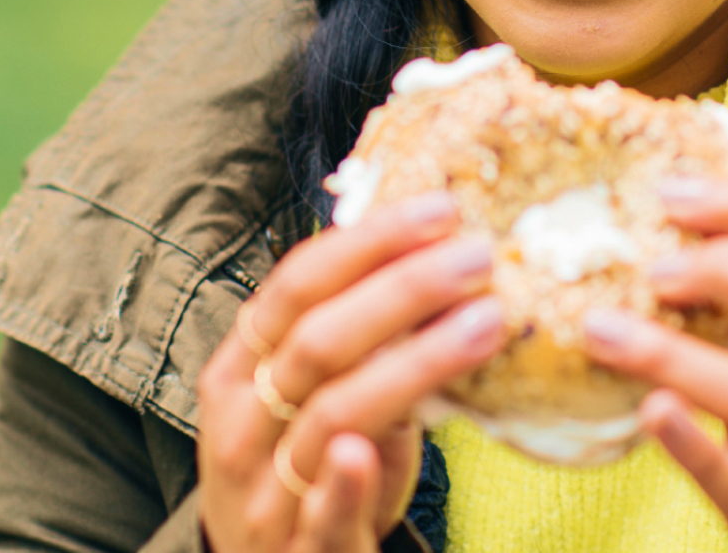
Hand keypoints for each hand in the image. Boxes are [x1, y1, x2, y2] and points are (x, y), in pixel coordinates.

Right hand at [196, 193, 505, 552]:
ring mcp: (263, 490)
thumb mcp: (319, 385)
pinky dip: (343, 480)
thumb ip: (359, 329)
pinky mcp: (298, 552)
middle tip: (477, 257)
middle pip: (319, 340)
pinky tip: (370, 450)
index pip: (297, 283)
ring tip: (486, 323)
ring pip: (332, 414)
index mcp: (241, 365)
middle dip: (404, 290)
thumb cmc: (306, 454)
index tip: (439, 209)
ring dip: (412, 364)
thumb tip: (441, 245)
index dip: (369, 242)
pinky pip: (318, 512)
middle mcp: (241, 421)